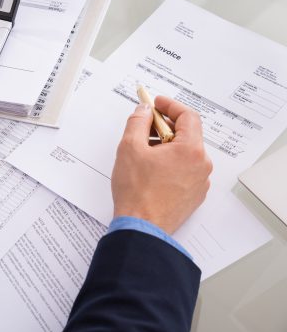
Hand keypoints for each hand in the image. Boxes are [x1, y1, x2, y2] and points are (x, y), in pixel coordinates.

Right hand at [111, 96, 212, 234]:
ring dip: (167, 146)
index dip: (170, 106)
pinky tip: (151, 170)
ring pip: (185, 153)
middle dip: (165, 127)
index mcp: (190, 150)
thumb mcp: (129, 148)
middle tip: (144, 127)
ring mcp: (199, 182)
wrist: (142, 227)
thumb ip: (137, 122)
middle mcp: (201, 165)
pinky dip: (170, 163)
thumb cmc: (137, 191)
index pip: (187, 116)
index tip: (156, 104)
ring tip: (144, 153)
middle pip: (187, 134)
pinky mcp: (193, 195)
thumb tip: (143, 111)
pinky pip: (185, 170)